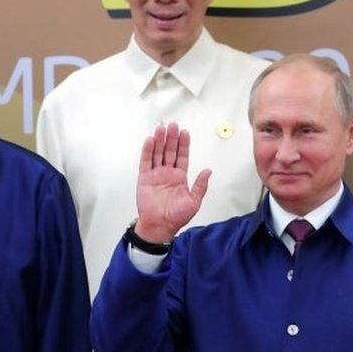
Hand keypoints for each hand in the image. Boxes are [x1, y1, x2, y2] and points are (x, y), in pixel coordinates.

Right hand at [135, 122, 210, 242]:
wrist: (160, 226)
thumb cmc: (176, 217)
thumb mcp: (194, 201)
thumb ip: (200, 185)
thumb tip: (208, 171)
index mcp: (179, 177)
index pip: (182, 157)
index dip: (183, 145)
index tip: (185, 133)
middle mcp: (167, 173)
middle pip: (169, 151)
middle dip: (171, 138)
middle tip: (173, 125)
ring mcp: (155, 175)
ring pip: (158, 153)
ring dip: (160, 141)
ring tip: (161, 128)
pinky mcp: (144, 178)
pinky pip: (145, 162)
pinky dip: (147, 151)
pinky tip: (150, 141)